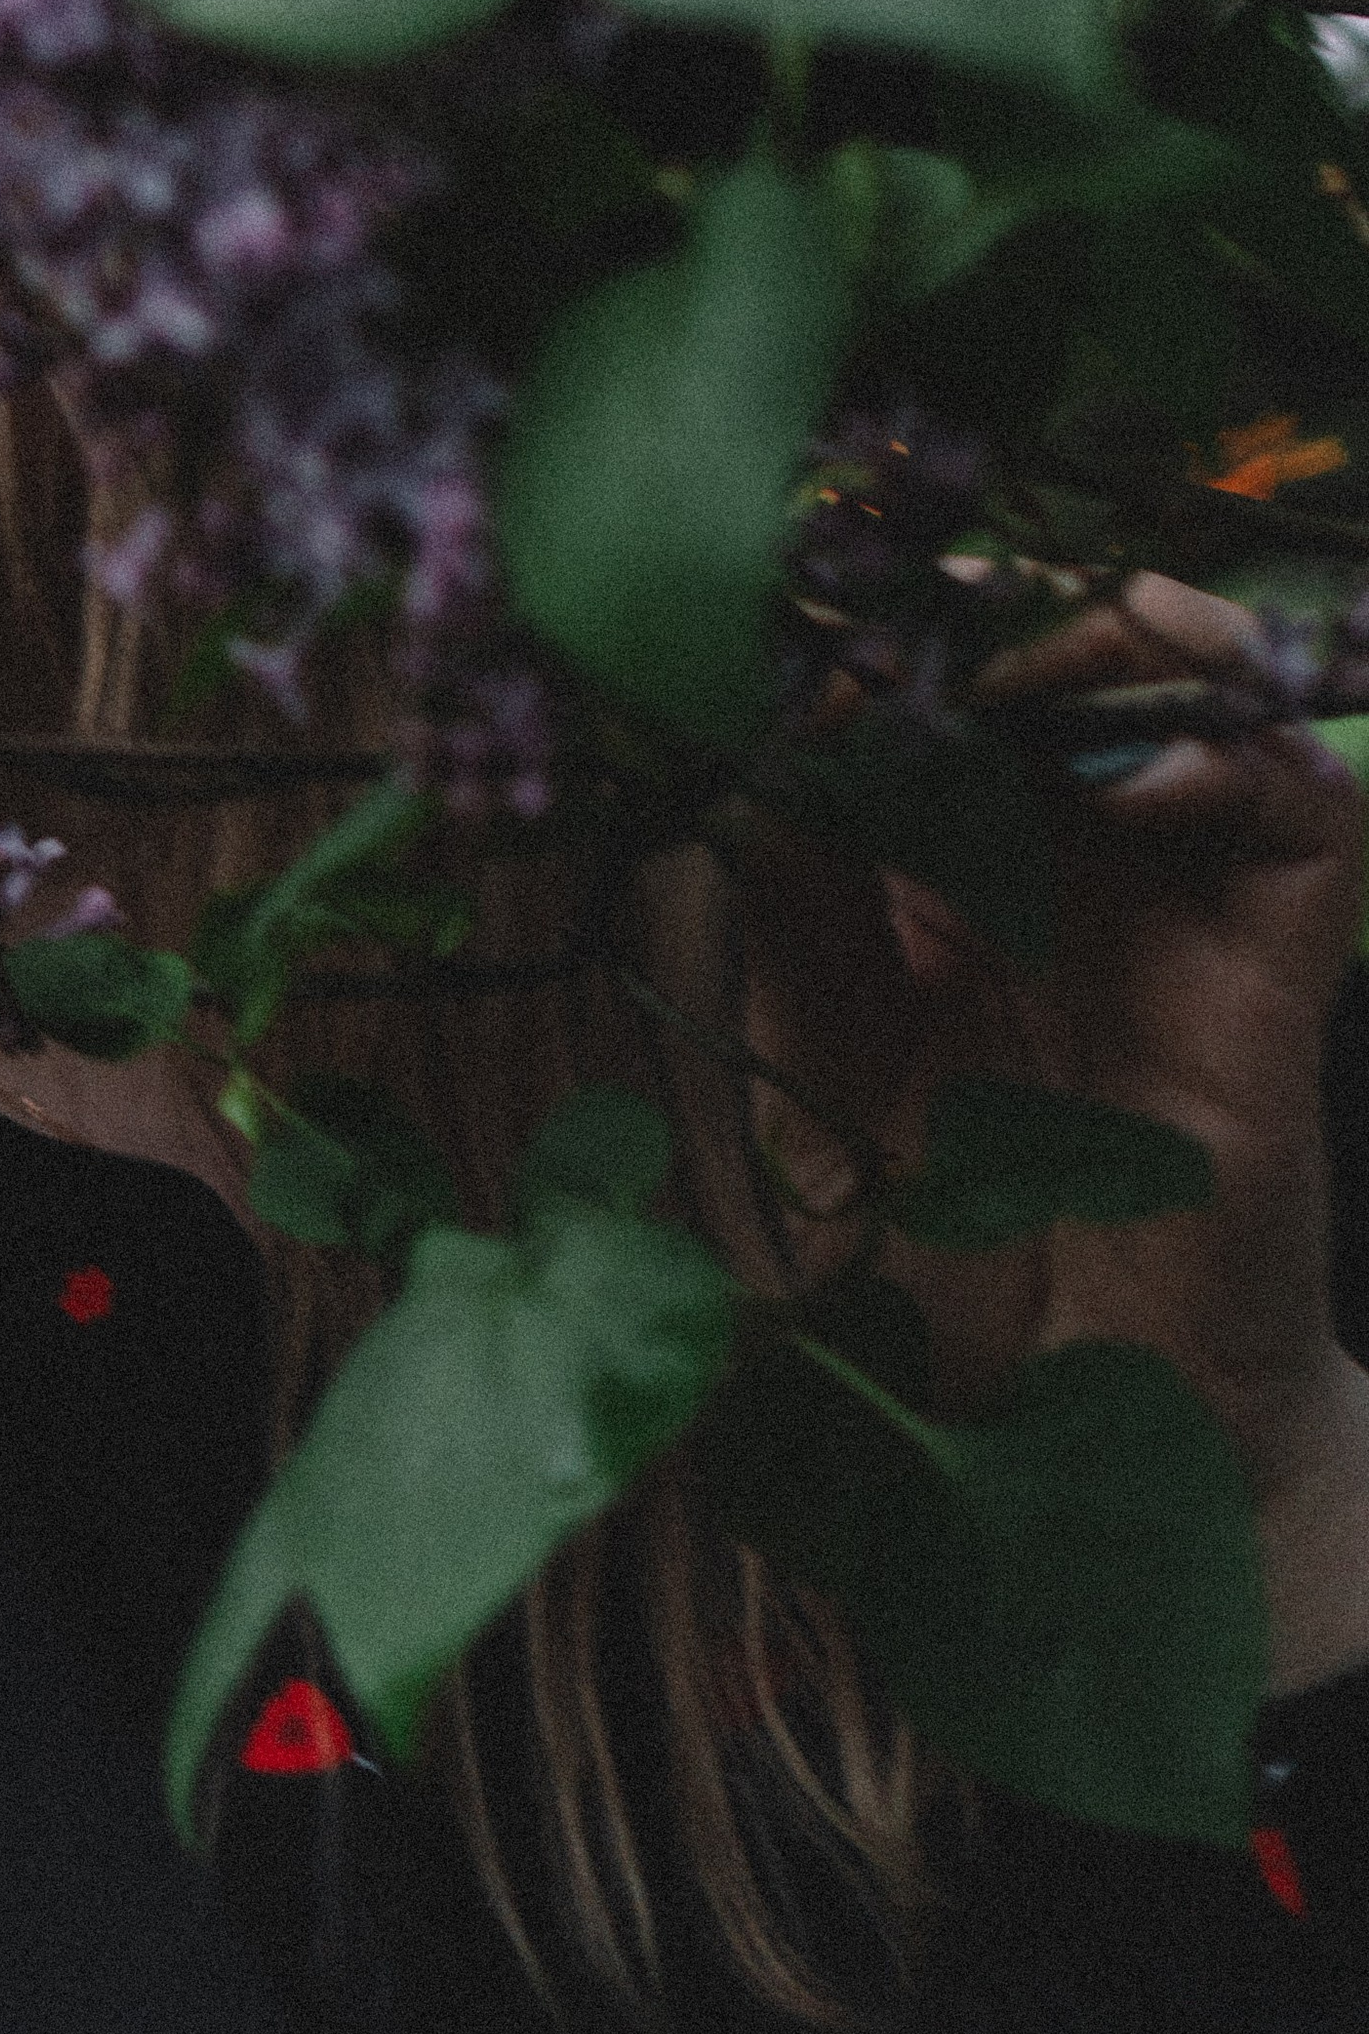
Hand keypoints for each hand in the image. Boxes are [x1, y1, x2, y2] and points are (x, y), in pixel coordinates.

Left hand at [739, 573, 1368, 1690]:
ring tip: (1021, 648)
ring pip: (1197, 683)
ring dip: (1112, 634)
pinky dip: (1230, 761)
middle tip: (899, 597)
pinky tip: (1127, 781)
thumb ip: (785, 903)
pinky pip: (1301, 811)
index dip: (877, 623)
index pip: (937, 675)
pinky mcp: (1276, 971)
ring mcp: (1183, 901)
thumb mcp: (815, 1051)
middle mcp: (1076, 852)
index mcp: (954, 854)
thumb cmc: (934, 1251)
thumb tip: (733, 749)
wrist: (1064, 1436)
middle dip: (984, 599)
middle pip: (1063, 646)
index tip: (792, 613)